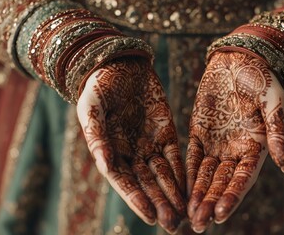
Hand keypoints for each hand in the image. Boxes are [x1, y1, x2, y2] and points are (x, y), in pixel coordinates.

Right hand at [77, 57, 185, 233]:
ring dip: (173, 195)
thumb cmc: (100, 85)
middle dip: (159, 204)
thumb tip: (105, 164)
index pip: (124, 180)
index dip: (136, 199)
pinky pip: (175, 156)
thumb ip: (97, 136)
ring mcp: (149, 144)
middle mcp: (130, 152)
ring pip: (163, 175)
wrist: (120, 64)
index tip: (150, 216)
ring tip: (185, 215)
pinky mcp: (166, 133)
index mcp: (110, 150)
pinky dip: (182, 173)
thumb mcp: (92, 107)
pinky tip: (190, 189)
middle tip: (173, 226)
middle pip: (146, 183)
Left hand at [186, 52, 283, 232]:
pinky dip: (186, 173)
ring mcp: (216, 142)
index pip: (243, 178)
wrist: (243, 58)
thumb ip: (277, 134)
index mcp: (256, 146)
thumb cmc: (263, 78)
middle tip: (198, 224)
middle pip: (222, 182)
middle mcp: (235, 150)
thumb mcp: (273, 104)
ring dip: (197, 194)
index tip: (220, 214)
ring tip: (187, 216)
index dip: (232, 196)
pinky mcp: (199, 132)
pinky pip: (191, 156)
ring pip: (205, 174)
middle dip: (210, 202)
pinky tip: (179, 190)